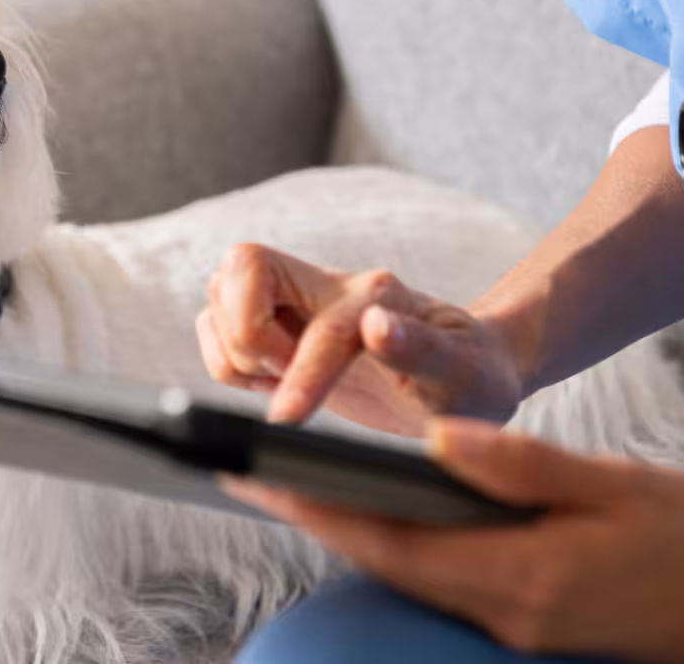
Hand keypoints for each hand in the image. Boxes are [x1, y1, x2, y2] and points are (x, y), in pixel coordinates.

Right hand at [196, 244, 526, 435]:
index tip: (287, 418)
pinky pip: (216, 327)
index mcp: (374, 296)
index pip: (320, 324)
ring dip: (234, 350)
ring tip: (278, 380)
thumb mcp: (459, 371)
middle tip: (282, 376)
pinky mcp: (277, 326)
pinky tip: (271, 382)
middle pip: (243, 265)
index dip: (300, 373)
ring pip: (219, 295)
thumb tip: (378, 326)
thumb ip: (419, 349)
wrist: (467, 371)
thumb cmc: (468, 375)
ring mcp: (298, 302)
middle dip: (246, 333)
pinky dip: (228, 360)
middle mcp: (329, 287)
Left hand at [223, 418, 683, 662]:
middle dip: (316, 518)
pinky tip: (395, 518)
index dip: (314, 506)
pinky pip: (454, 585)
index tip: (253, 472)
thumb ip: (523, 466)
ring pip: (416, 577)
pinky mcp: (542, 626)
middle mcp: (508, 613)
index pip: (389, 541)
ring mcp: (524, 627)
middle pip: (388, 564)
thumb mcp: (618, 484)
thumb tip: (436, 442)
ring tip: (302, 486)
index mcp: (519, 577)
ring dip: (359, 534)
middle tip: (248, 475)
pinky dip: (411, 550)